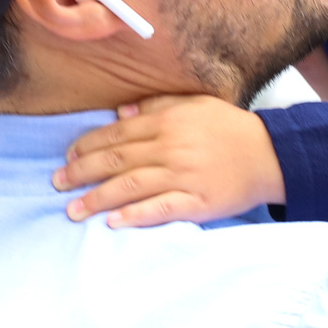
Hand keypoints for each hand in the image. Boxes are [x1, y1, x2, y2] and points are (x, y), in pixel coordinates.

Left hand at [56, 95, 285, 227]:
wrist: (271, 155)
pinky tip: (113, 222)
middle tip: (57, 183)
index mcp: (168, 122)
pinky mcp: (196, 203)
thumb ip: (158, 105)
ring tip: (73, 209)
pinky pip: (160, 209)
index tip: (68, 157)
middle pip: (116, 160)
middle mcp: (171, 148)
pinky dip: (135, 216)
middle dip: (82, 173)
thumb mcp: (195, 104)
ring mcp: (183, 177)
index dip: (88, 146)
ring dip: (97, 198)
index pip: (117, 134)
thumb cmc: (230, 128)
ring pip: (131, 186)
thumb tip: (121, 113)